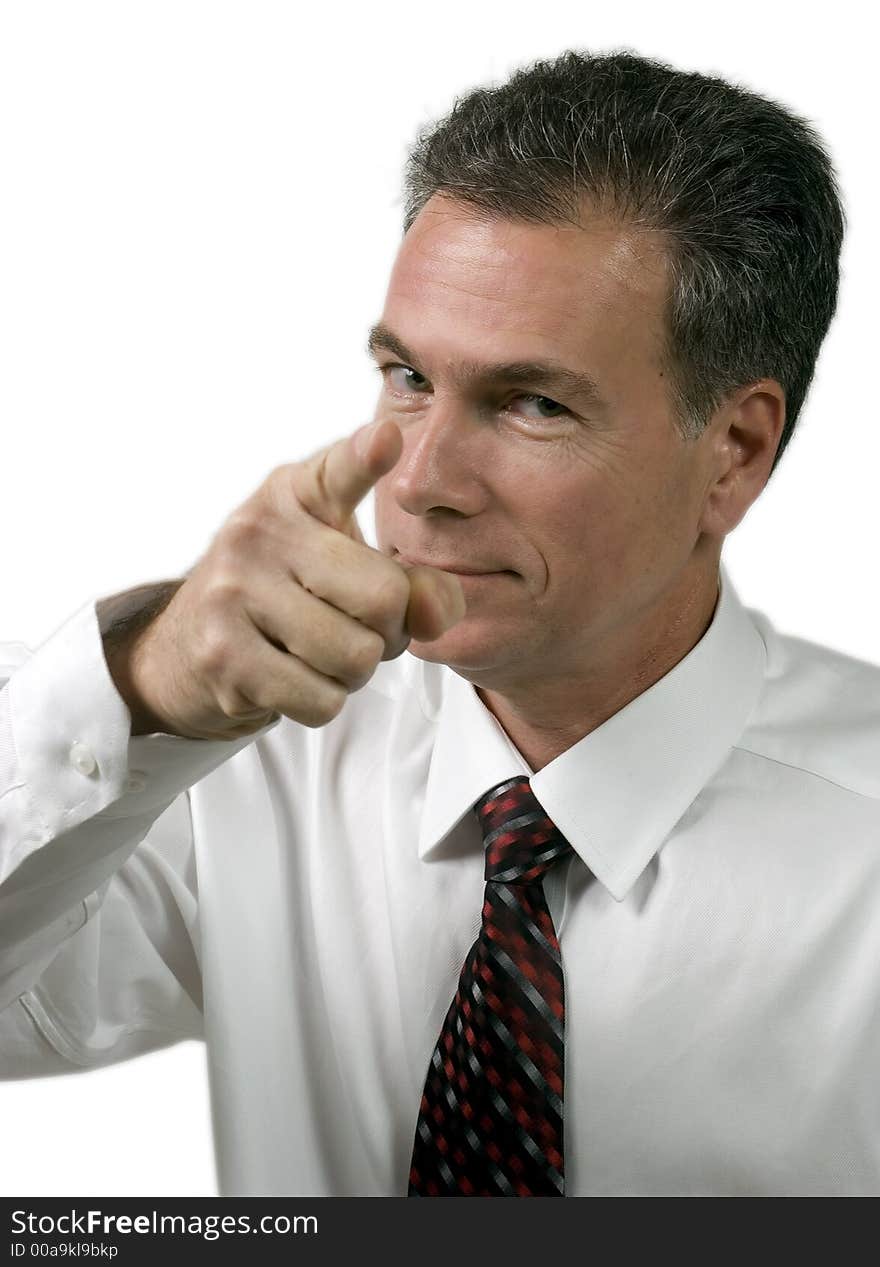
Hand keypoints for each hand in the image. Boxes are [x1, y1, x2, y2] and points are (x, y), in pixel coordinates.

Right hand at [122, 419, 465, 738]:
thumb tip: (436, 616)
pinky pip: (322, 699)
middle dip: (390, 631)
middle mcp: (257, 533)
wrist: (184, 648)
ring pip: (356, 656)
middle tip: (358, 628)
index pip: (337, 470)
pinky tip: (293, 678)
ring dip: (354, 673)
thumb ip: (413, 582)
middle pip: (383, 597)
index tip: (386, 438)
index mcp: (294, 495)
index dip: (365, 456)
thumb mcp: (348, 565)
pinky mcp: (224, 658)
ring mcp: (233, 594)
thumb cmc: (288, 595)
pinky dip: (323, 700)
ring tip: (322, 653)